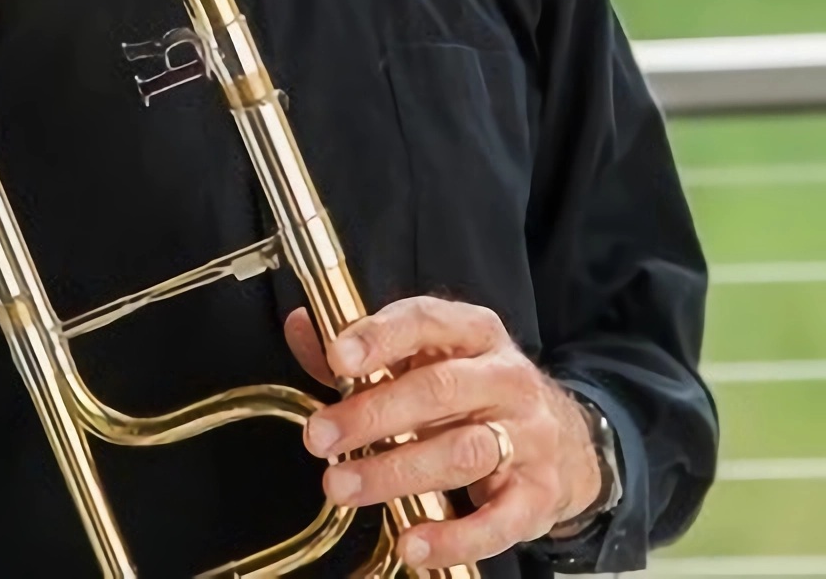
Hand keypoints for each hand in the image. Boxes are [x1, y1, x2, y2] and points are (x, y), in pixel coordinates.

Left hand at [284, 296, 602, 573]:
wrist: (562, 439)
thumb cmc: (472, 393)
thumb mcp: (425, 358)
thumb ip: (363, 349)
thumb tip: (302, 326)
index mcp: (474, 332)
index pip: (426, 320)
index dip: (380, 336)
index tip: (337, 358)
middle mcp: (506, 376)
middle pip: (439, 390)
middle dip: (372, 414)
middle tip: (319, 437)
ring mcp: (528, 434)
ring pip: (463, 451)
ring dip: (396, 472)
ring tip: (343, 487)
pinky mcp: (538, 493)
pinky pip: (499, 520)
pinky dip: (454, 537)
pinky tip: (413, 543)